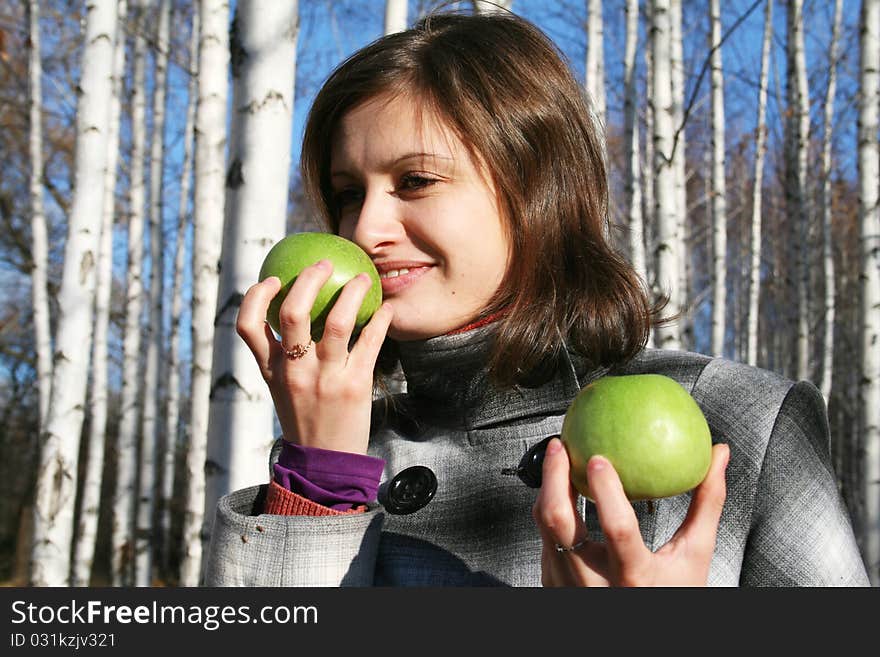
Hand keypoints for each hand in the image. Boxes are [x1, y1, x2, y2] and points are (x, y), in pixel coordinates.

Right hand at [236, 260, 393, 454]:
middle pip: (292, 313)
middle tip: (324, 263)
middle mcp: (294, 372)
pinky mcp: (355, 386)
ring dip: (352, 292)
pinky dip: (380, 320)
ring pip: (336, 322)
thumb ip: (284, 357)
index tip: (272, 278)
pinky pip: (369, 342)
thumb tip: (295, 312)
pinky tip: (387, 308)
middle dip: (308, 279)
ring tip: (364, 278)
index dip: (255, 296)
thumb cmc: (307, 419)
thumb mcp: (283, 390)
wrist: (327, 464)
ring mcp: (324, 379)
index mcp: (271, 371)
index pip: (247, 326)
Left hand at [532, 438, 729, 585]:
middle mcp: (594, 584)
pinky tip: (558, 486)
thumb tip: (718, 455)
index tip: (600, 459)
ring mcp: (567, 584)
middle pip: (559, 523)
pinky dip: (549, 506)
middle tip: (561, 445)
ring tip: (557, 456)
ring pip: (544, 526)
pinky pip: (543, 536)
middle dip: (554, 477)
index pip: (616, 530)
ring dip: (547, 487)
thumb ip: (706, 504)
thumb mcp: (694, 556)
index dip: (606, 492)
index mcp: (634, 578)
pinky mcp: (552, 580)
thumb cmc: (672, 594)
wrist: (638, 637)